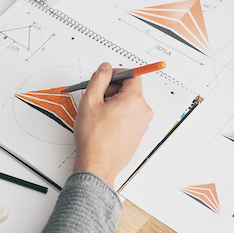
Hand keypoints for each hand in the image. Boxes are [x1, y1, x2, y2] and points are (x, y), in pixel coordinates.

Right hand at [72, 62, 152, 186]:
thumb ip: (98, 79)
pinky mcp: (138, 133)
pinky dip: (117, 115)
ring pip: (128, 103)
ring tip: (98, 115)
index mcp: (134, 100)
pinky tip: (103, 124)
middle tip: (96, 99)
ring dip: (114, 103)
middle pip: (130, 89)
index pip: (132, 75)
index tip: (105, 76)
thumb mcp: (90, 101)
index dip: (117, 73)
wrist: (98, 164)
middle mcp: (143, 111)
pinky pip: (129, 116)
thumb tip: (105, 68)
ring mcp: (142, 124)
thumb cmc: (94, 137)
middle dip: (112, 90)